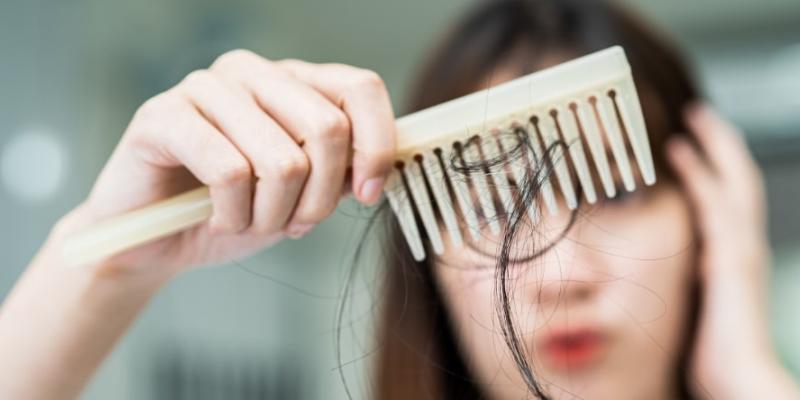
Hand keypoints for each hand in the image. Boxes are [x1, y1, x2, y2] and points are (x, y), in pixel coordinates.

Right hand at [56, 49, 395, 277]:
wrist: (156, 244)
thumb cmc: (236, 213)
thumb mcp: (304, 196)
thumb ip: (341, 172)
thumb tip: (379, 167)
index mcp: (292, 81)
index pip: (360, 86)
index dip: (376, 144)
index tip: (366, 194)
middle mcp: (253, 72)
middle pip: (327, 127)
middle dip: (319, 198)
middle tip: (294, 224)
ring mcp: (206, 87)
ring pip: (282, 160)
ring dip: (273, 215)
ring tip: (250, 223)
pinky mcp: (163, 115)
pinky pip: (230, 173)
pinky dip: (234, 215)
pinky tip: (217, 219)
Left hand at [667, 104, 797, 398]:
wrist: (738, 379)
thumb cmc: (716, 354)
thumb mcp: (702, 308)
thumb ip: (694, 283)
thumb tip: (677, 274)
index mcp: (733, 257)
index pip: (729, 200)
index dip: (715, 169)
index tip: (694, 144)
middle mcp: (743, 247)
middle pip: (739, 180)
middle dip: (722, 144)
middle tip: (699, 113)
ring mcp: (740, 250)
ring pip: (733, 182)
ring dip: (713, 146)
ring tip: (693, 117)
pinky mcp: (729, 258)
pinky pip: (714, 204)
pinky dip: (699, 174)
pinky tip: (680, 151)